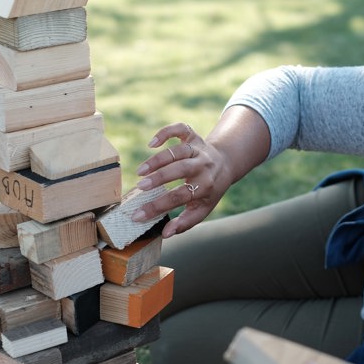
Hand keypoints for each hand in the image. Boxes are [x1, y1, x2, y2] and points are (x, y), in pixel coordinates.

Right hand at [133, 122, 230, 237]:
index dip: (158, 206)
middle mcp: (203, 166)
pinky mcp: (193, 136)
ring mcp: (198, 149)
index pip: (179, 197)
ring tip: (140, 171)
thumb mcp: (202, 208)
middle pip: (180, 170)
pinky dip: (166, 132)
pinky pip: (181, 129)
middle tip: (139, 188)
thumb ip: (185, 222)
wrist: (226, 164)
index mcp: (206, 186)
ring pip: (178, 151)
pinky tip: (152, 143)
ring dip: (158, 159)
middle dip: (159, 178)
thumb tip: (165, 234)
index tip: (137, 215)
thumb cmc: (209, 191)